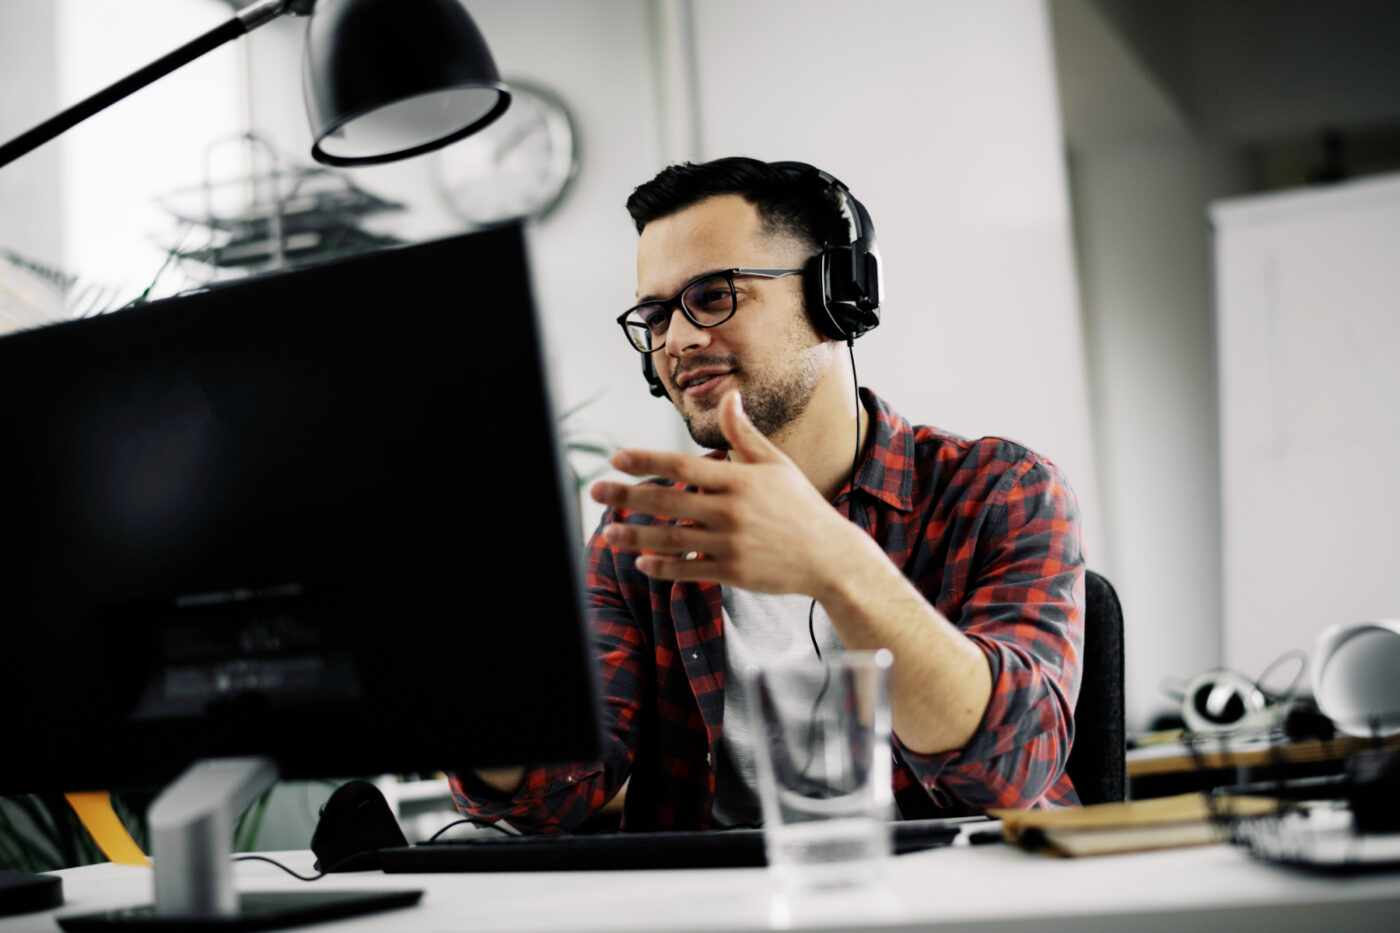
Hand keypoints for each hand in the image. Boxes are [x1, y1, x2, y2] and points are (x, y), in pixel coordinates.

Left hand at [589, 392, 867, 597]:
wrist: (829, 556)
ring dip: (634, 536)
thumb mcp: (775, 464)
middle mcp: (731, 511)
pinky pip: (688, 570)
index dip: (647, 460)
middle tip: (595, 491)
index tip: (617, 459)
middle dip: (626, 496)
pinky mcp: (732, 572)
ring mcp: (730, 544)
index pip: (682, 466)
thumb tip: (729, 397)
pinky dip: (662, 567)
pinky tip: (641, 562)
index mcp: (739, 480)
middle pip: (667, 501)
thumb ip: (742, 434)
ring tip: (608, 533)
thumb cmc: (800, 505)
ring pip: (670, 539)